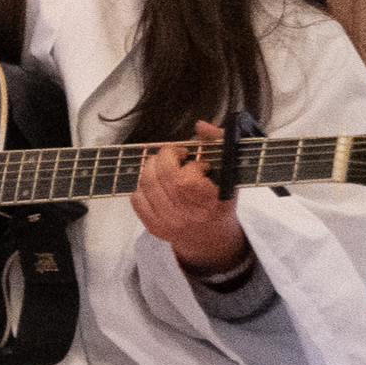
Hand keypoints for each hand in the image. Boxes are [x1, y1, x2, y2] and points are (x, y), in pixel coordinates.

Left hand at [133, 134, 253, 279]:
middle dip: (166, 156)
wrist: (211, 240)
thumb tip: (201, 124)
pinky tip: (156, 182)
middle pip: (162, 177)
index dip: (190, 166)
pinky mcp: (152, 226)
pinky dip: (142, 185)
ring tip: (165, 165)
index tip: (200, 165)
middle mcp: (186, 215)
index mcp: (210, 204)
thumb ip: (219, 144)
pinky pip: (135, 198)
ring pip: (146, 184)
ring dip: (153, 166)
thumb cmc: (220, 202)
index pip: (186, 179)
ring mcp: (167, 222)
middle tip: (175, 154)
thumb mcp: (230, 175)